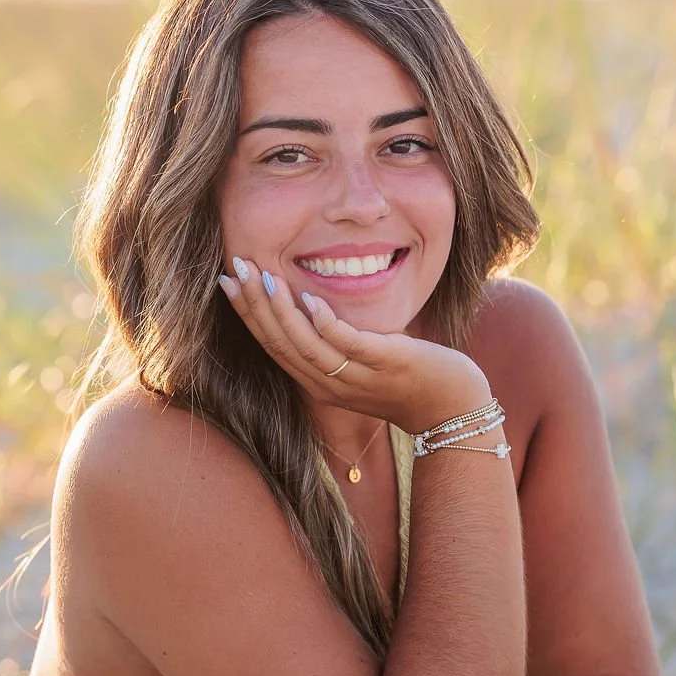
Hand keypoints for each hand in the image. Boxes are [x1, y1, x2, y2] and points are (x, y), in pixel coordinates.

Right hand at [218, 256, 489, 434]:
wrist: (449, 407)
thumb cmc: (407, 378)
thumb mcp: (361, 362)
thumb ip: (335, 340)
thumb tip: (312, 302)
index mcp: (319, 383)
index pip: (273, 346)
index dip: (247, 314)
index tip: (227, 282)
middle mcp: (330, 385)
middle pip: (280, 344)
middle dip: (254, 305)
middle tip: (236, 268)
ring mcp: (357, 377)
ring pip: (306, 345)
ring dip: (282, 310)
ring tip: (265, 277)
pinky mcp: (386, 365)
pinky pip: (347, 345)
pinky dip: (326, 323)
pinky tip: (311, 299)